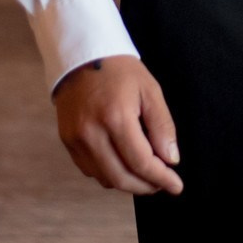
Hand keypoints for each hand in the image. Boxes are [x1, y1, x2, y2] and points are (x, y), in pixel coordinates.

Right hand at [52, 56, 183, 194]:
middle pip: (121, 177)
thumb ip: (162, 126)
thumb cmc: (120, 71)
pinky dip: (109, 174)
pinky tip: (122, 164)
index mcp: (115, 117)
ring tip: (145, 175)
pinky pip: (90, 170)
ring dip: (128, 183)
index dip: (161, 178)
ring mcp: (75, 139)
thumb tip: (171, 160)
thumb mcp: (150, 90)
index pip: (141, 162)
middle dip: (145, 186)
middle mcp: (91, 132)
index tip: (176, 186)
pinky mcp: (67, 140)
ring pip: (104, 178)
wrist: (81, 55)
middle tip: (162, 184)